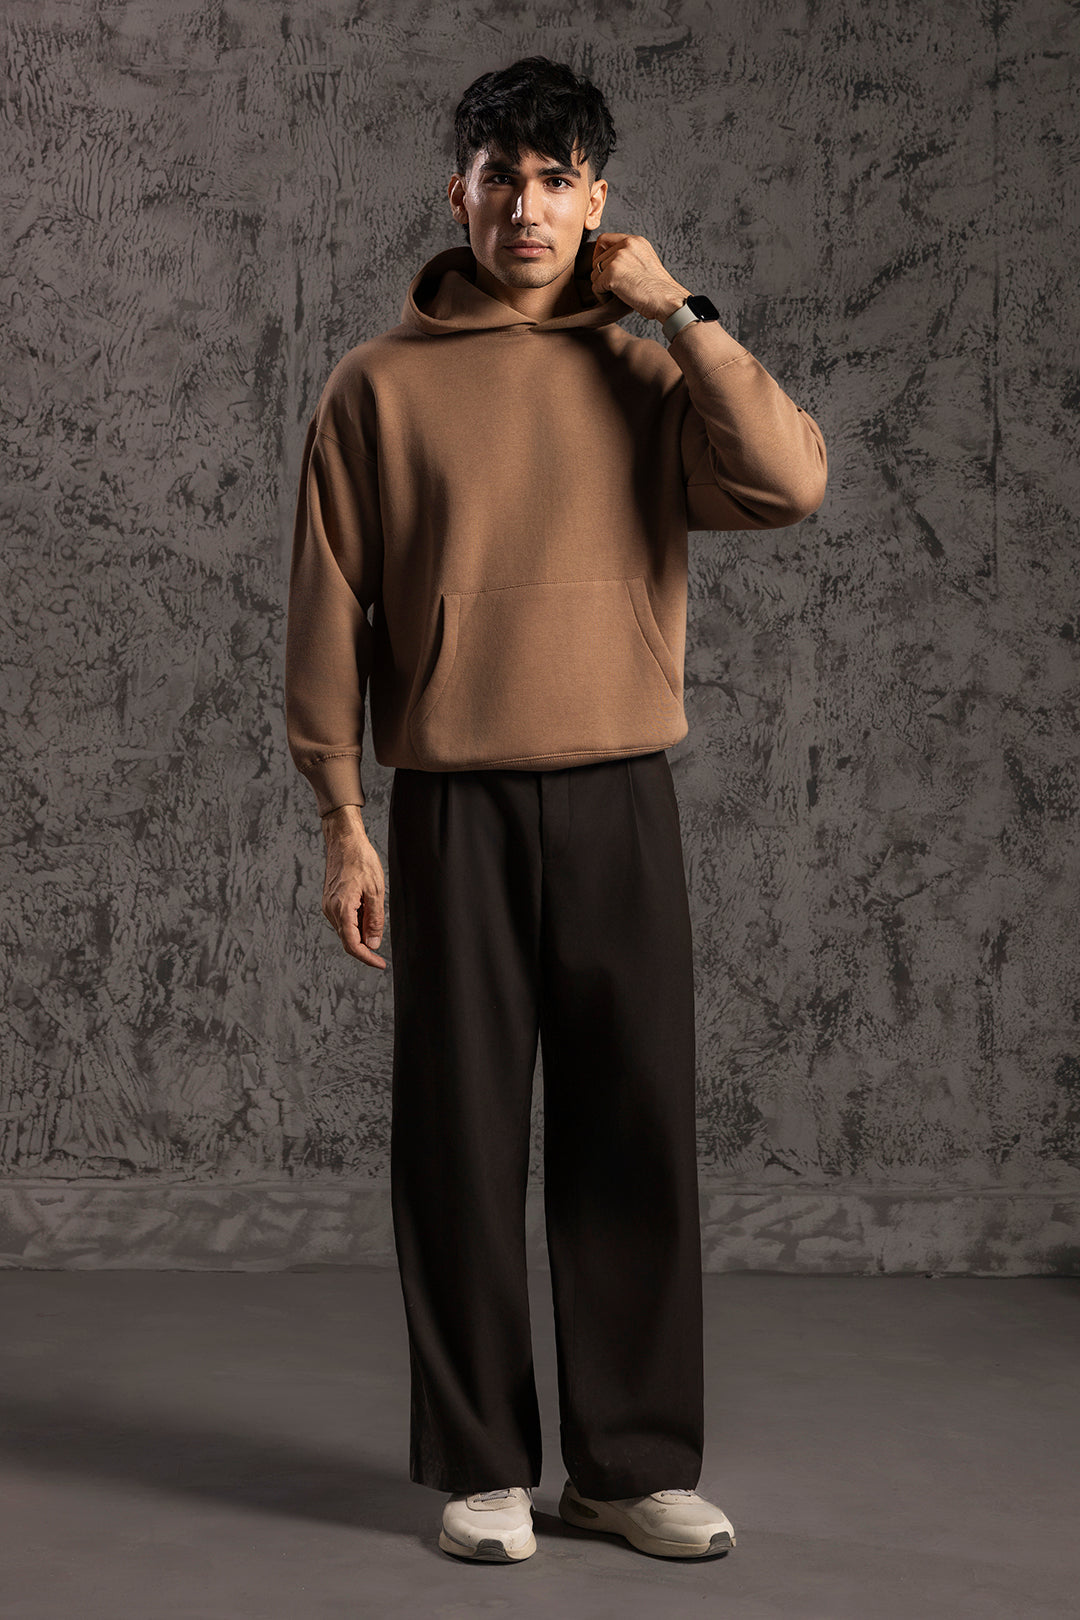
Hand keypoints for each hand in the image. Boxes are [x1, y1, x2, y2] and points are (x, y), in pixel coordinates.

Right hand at [322, 809, 386, 968]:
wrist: (344, 840)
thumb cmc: (360, 860)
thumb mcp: (375, 891)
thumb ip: (374, 919)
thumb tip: (373, 944)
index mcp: (341, 909)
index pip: (353, 945)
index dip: (367, 958)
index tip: (381, 964)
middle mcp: (331, 910)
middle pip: (348, 940)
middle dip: (366, 946)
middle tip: (383, 950)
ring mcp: (328, 905)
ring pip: (346, 930)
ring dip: (362, 932)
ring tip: (375, 914)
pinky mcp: (330, 900)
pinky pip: (344, 919)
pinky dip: (356, 921)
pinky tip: (366, 909)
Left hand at [590, 232, 689, 322]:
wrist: (667, 300)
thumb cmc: (658, 289)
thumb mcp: (645, 262)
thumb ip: (629, 256)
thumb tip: (607, 260)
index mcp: (635, 240)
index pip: (604, 239)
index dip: (599, 254)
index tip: (604, 269)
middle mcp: (626, 244)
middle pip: (597, 259)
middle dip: (602, 276)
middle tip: (616, 288)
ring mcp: (619, 257)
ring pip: (595, 273)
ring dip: (602, 287)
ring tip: (619, 294)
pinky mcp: (612, 273)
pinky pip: (596, 287)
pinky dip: (602, 297)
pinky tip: (617, 300)